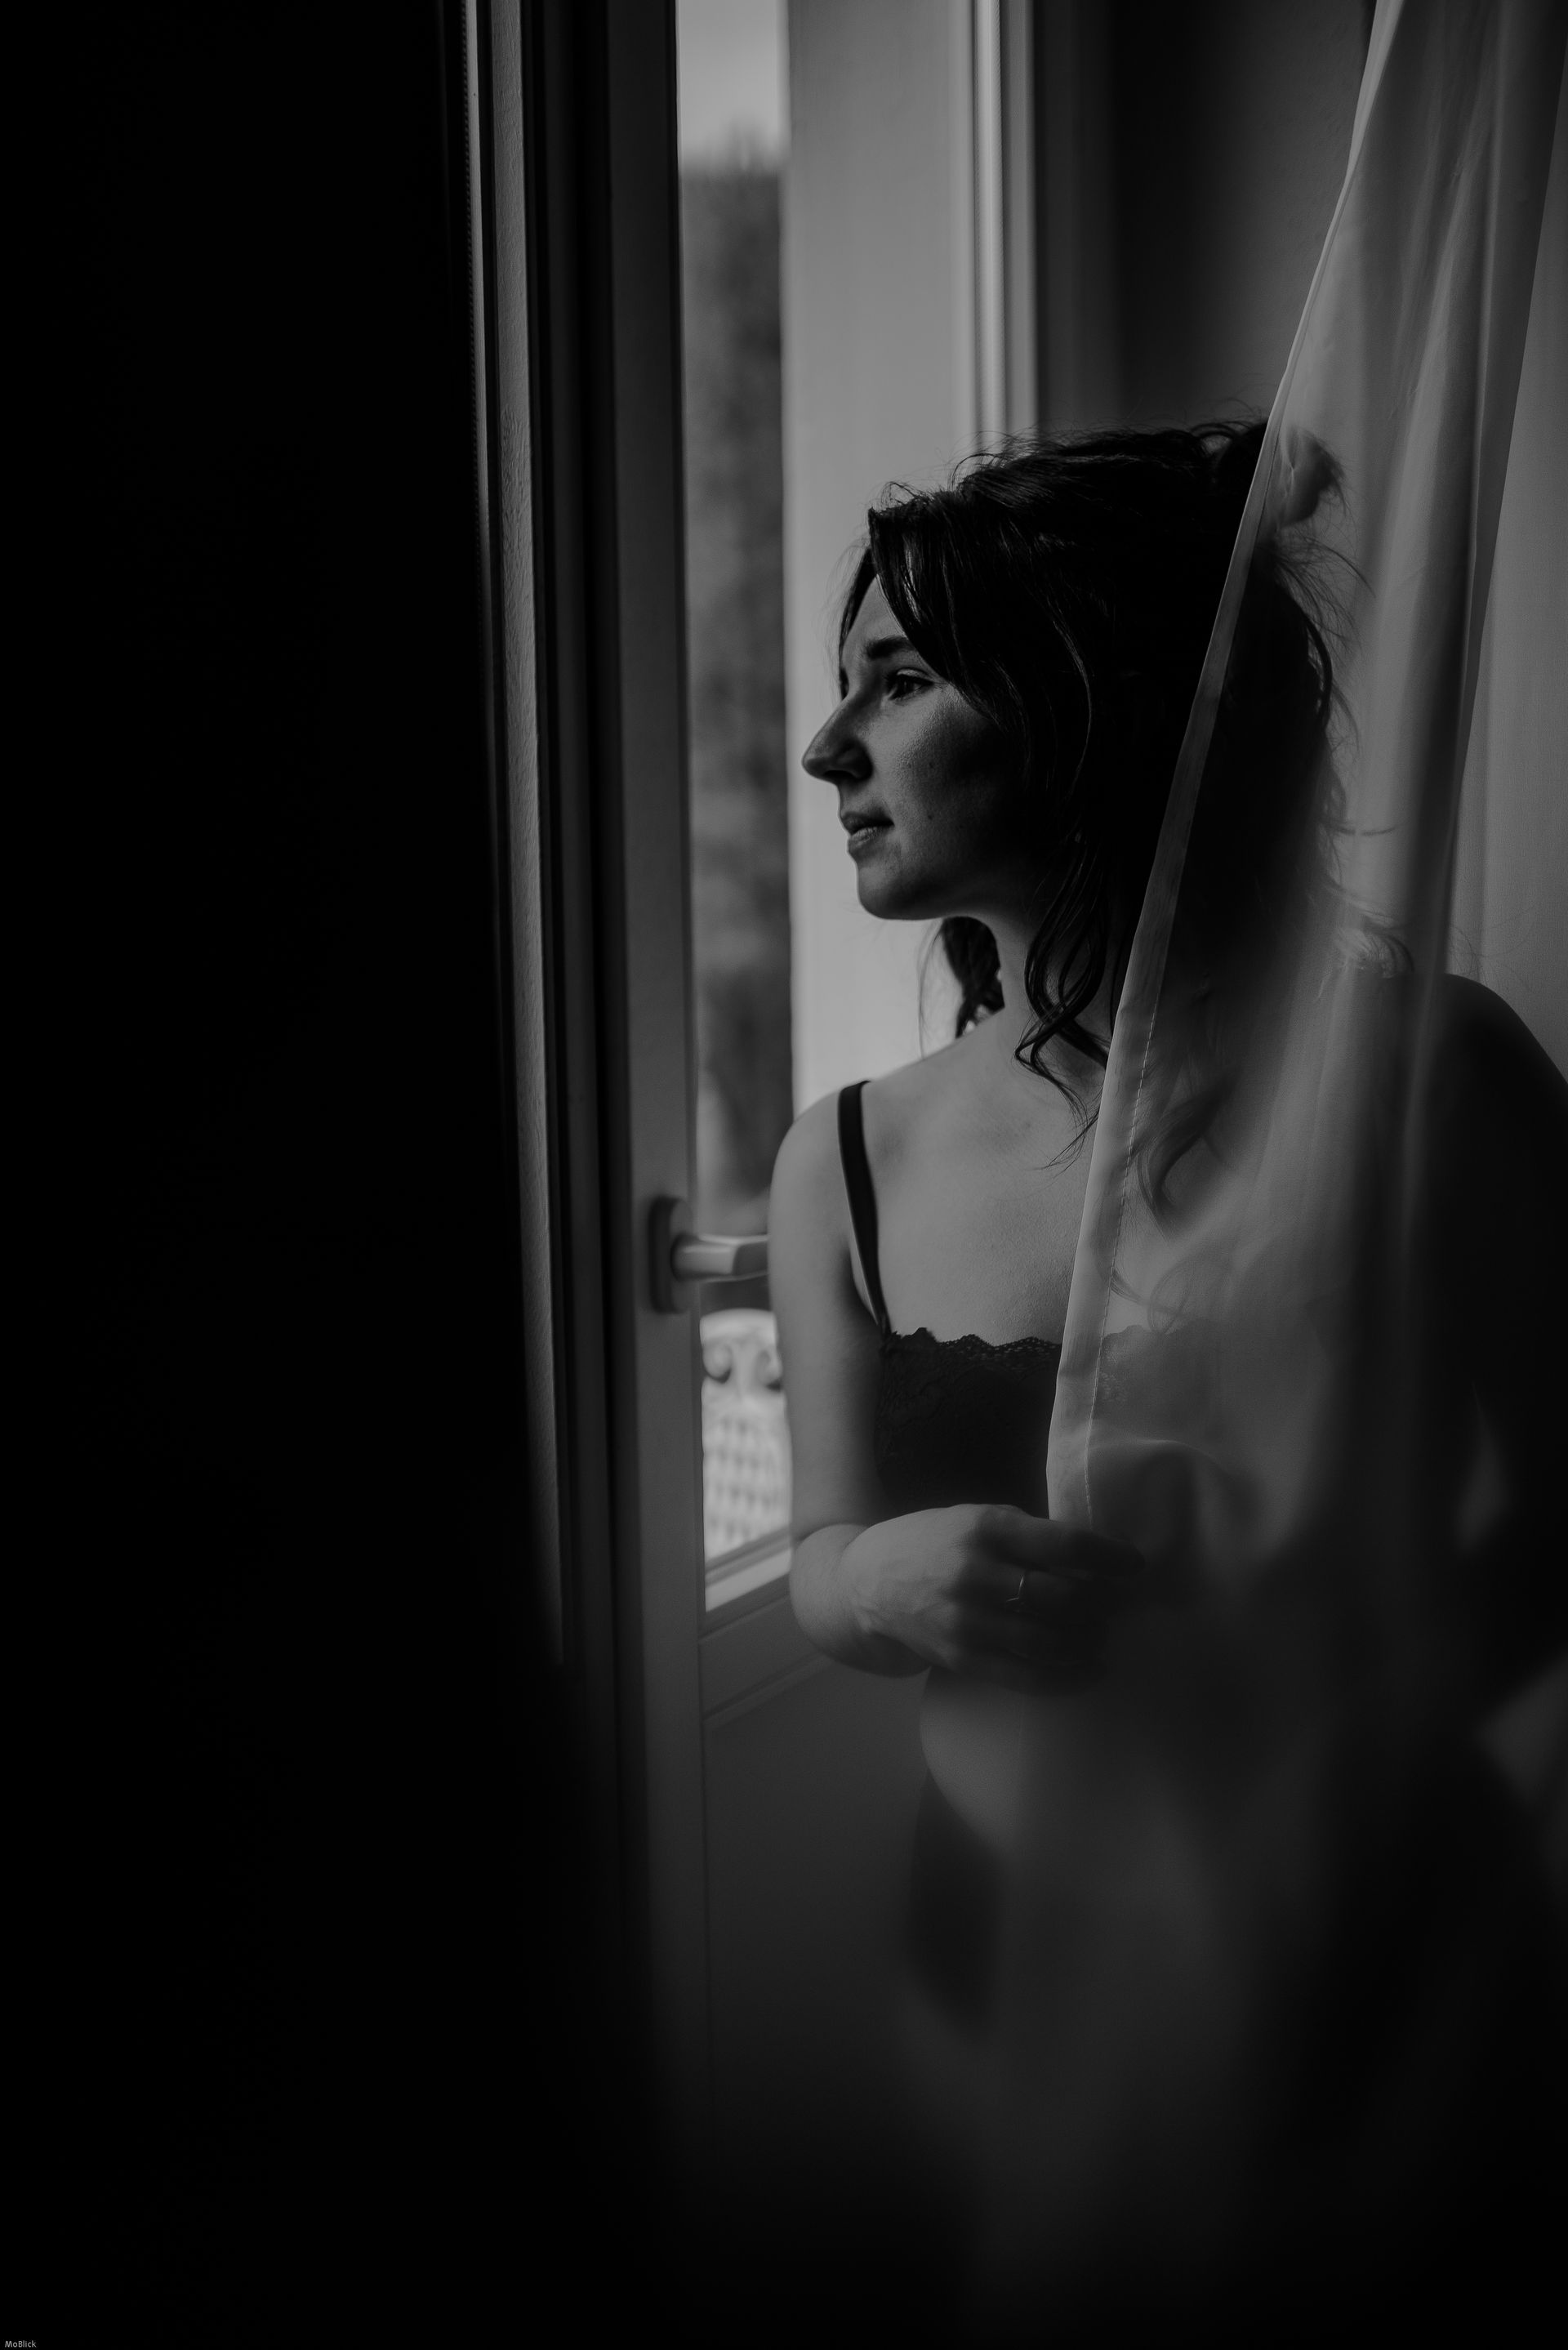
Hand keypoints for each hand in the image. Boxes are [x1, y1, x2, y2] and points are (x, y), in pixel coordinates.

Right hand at [843, 1503, 1144, 1691]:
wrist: (866, 1584)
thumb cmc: (933, 1544)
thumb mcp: (975, 1518)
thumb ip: (1025, 1535)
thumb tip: (1093, 1557)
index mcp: (987, 1528)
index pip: (1065, 1542)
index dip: (1109, 1556)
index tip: (1135, 1565)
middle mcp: (977, 1572)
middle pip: (1063, 1596)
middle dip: (1102, 1604)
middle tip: (1118, 1607)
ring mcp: (967, 1619)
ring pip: (1049, 1640)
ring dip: (1088, 1642)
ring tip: (1102, 1637)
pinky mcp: (962, 1657)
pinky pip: (1025, 1676)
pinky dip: (1066, 1678)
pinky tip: (1089, 1671)